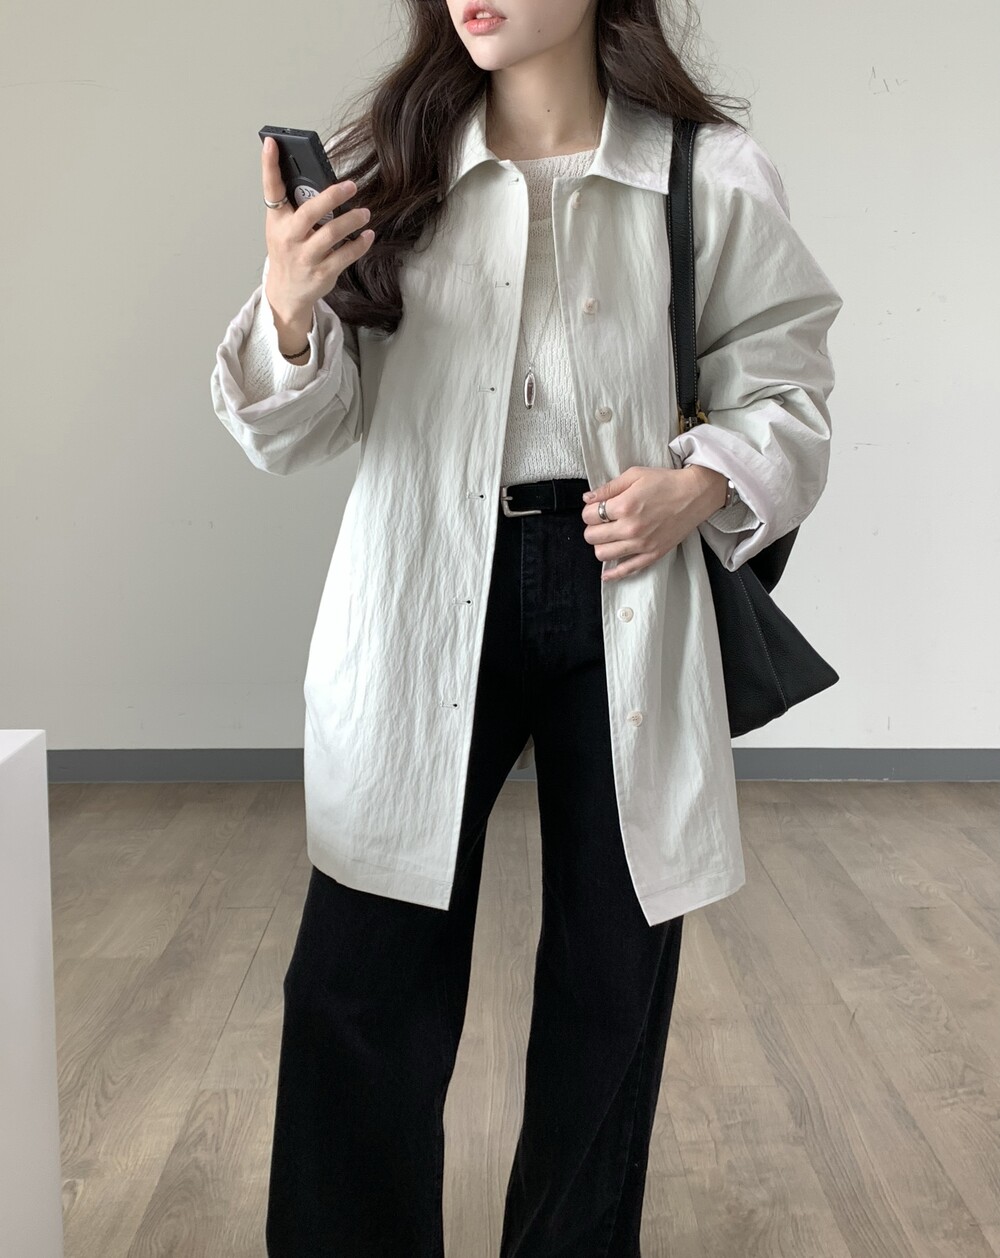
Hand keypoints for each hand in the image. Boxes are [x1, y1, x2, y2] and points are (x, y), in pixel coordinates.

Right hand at [261, 136, 375, 322]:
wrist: (286, 293)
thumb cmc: (287, 253)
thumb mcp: (282, 228)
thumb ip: (296, 207)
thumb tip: (320, 180)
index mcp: (277, 221)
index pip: (271, 189)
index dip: (269, 165)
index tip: (273, 142)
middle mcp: (289, 238)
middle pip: (310, 212)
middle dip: (332, 196)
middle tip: (351, 185)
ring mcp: (305, 257)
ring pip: (332, 234)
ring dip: (352, 220)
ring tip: (364, 212)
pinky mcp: (322, 273)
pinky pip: (346, 255)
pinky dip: (360, 244)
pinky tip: (367, 235)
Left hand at [581, 465, 726, 580]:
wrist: (695, 494)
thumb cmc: (666, 482)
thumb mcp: (635, 475)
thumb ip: (608, 487)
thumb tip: (587, 498)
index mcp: (624, 506)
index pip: (588, 515)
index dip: (589, 510)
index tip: (596, 508)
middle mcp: (630, 528)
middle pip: (592, 536)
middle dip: (592, 528)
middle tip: (600, 522)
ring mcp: (641, 544)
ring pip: (603, 554)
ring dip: (600, 546)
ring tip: (608, 537)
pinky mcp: (652, 554)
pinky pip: (627, 570)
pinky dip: (613, 573)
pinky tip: (606, 573)